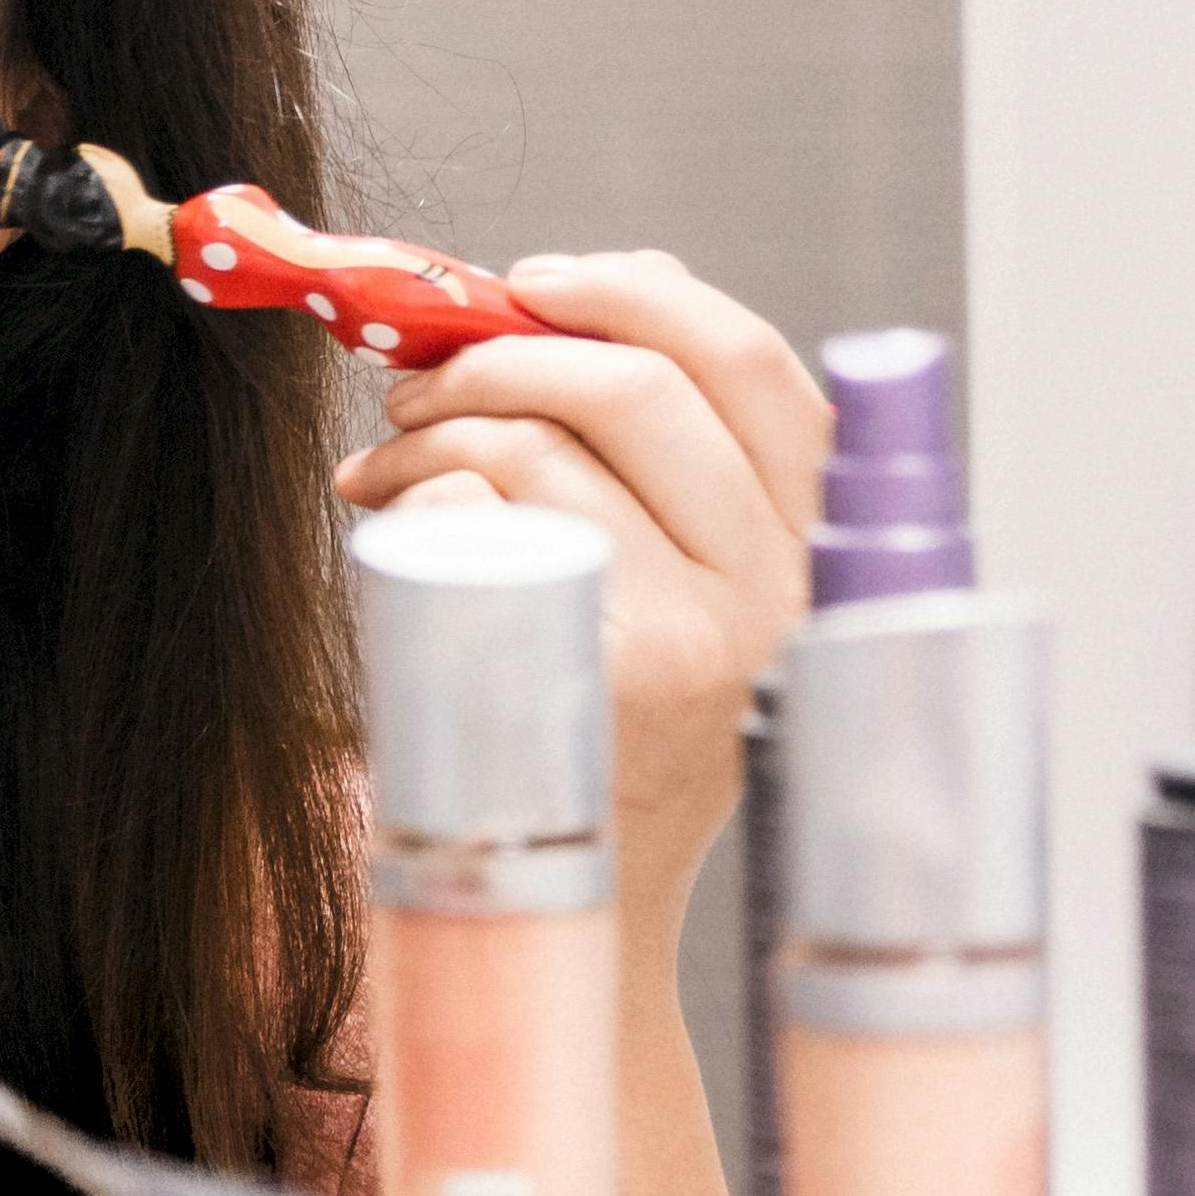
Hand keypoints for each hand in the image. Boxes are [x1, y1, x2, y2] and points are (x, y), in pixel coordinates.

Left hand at [331, 253, 827, 1195]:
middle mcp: (778, 589)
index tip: (533, 281)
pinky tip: (389, 532)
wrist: (591, 914)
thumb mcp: (695, 592)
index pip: (753, 365)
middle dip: (500, 355)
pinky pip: (490, 525)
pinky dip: (419, 502)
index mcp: (812, 547)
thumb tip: (594, 287)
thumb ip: (674, 454)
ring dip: (433, 431)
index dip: (637, 293)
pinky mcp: (610, 682)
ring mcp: (700, 640)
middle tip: (417, 386)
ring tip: (382, 468)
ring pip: (546, 448)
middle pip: (637, 384)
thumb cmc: (617, 734)